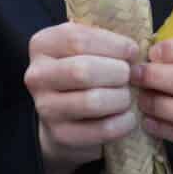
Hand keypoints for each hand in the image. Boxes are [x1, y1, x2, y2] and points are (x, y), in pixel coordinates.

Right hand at [25, 23, 143, 173]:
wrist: (64, 115)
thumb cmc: (84, 70)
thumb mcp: (87, 46)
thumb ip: (104, 39)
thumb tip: (135, 48)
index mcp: (42, 44)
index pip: (78, 38)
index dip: (113, 44)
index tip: (133, 51)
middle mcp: (37, 75)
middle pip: (84, 70)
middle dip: (118, 72)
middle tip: (131, 75)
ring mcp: (45, 107)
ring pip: (92, 101)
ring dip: (120, 97)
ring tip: (127, 95)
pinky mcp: (60, 135)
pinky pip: (100, 129)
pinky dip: (122, 123)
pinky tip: (127, 117)